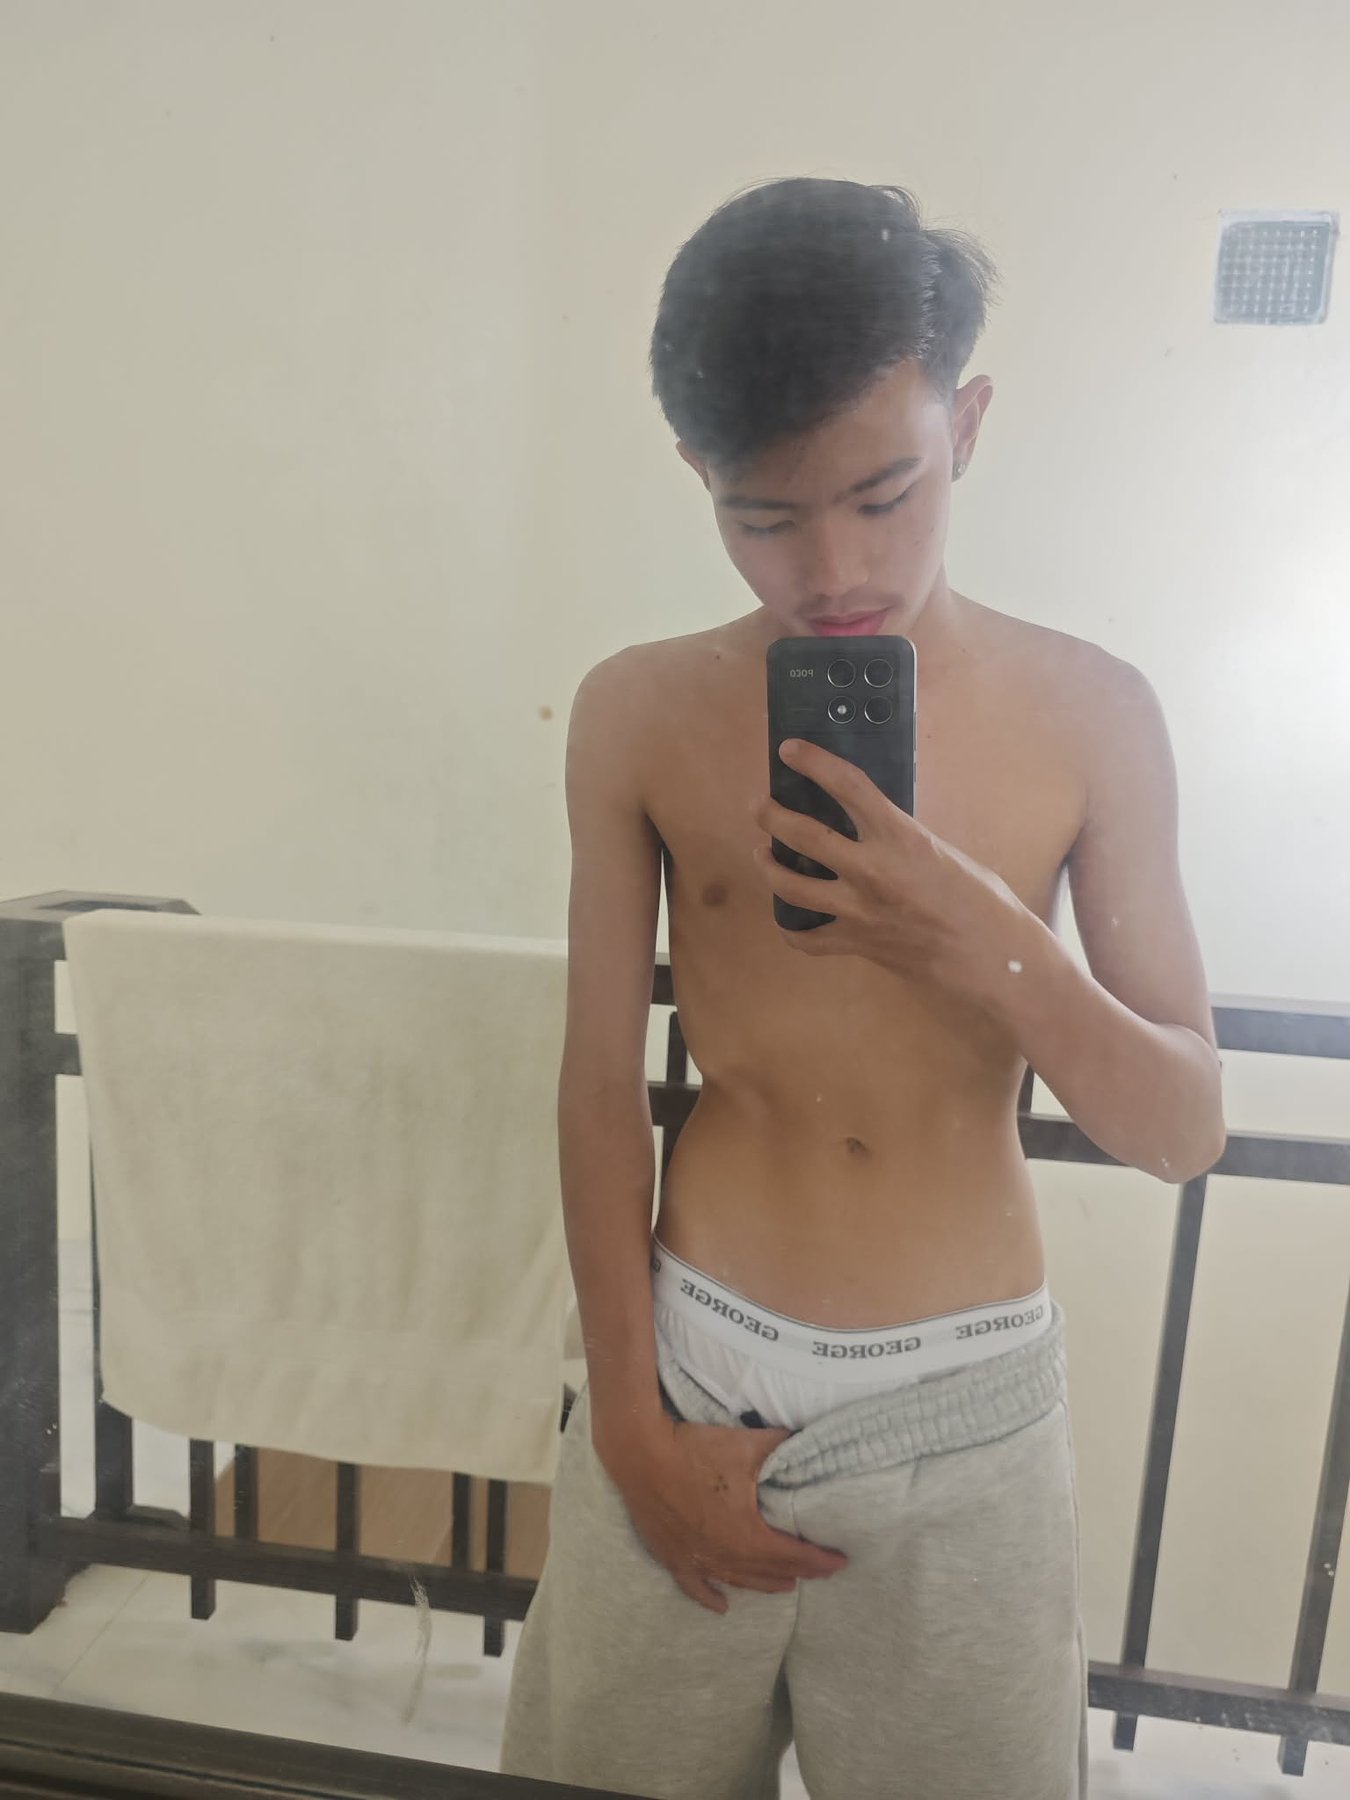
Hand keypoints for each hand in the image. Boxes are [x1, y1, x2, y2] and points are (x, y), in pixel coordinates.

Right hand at [604, 1414, 848, 1613]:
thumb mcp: (746, 1445)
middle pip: (770, 1572)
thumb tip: (802, 1440)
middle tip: (820, 1571)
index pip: (794, 1555)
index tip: (840, 1562)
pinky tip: (722, 1607)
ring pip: (738, 1581)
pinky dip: (710, 1598)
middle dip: (800, 1572)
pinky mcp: (672, 1556)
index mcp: (747, 1535)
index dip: (820, 1560)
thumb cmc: (694, 1450)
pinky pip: (695, 1586)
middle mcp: (724, 1555)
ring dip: (765, 1584)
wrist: (640, 1455)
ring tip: (787, 1586)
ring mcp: (696, 1560)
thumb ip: (780, 1446)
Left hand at [753, 738, 1023, 989]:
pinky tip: (787, 918)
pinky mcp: (856, 944)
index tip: (789, 749)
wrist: (991, 957)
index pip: (847, 786)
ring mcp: (859, 911)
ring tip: (762, 854)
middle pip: (803, 835)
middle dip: (771, 816)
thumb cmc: (981, 900)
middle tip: (759, 806)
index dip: (813, 762)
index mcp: (900, 838)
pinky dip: (791, 928)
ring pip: (790, 886)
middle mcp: (871, 871)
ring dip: (768, 866)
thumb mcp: (942, 851)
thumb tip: (870, 825)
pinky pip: (807, 939)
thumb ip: (901, 837)